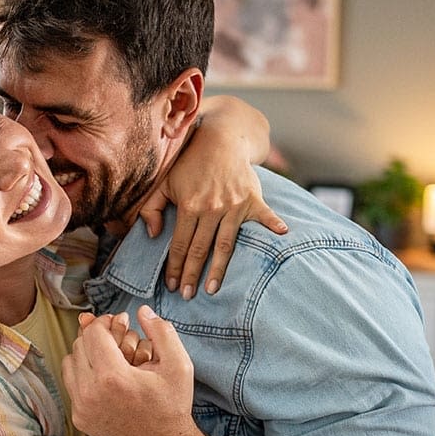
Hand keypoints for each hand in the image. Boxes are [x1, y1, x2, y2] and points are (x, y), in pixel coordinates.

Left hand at [63, 306, 193, 435]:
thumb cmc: (172, 404)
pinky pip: (71, 385)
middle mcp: (91, 393)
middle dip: (97, 337)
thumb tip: (141, 311)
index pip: (93, 333)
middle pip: (79, 345)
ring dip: (86, 354)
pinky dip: (83, 375)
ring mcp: (82, 408)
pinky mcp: (79, 418)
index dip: (105, 322)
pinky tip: (104, 377)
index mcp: (113, 377)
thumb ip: (162, 332)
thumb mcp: (178, 364)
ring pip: (70, 363)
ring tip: (108, 357)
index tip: (118, 323)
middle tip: (115, 338)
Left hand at [137, 96, 286, 299]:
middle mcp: (212, 208)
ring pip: (225, 244)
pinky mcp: (252, 199)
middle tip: (187, 296)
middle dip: (191, 274)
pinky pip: (264, 215)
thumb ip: (152, 207)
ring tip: (212, 289)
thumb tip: (153, 234)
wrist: (220, 139)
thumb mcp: (165, 182)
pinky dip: (273, 224)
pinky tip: (282, 235)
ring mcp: (234, 205)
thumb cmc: (190, 164)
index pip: (179, 244)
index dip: (174, 266)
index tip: (171, 284)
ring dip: (219, 269)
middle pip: (200, 249)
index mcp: (189, 205)